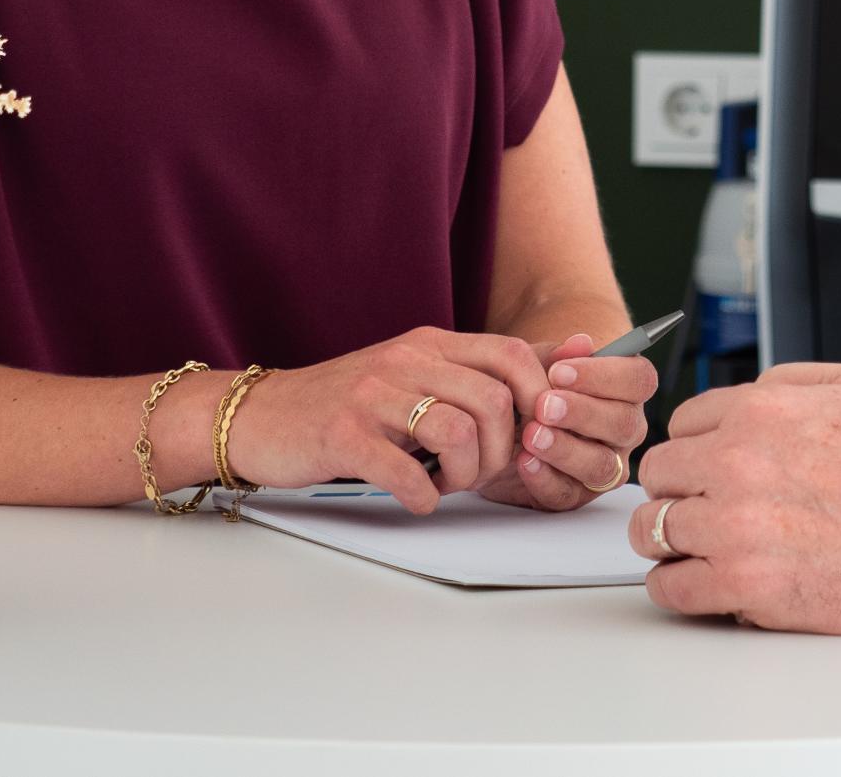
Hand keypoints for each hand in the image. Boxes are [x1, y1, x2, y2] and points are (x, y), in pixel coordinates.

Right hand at [226, 327, 550, 513]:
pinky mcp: (344, 434)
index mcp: (431, 343)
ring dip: (465, 476)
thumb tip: (575, 351)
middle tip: (478, 472)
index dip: (536, 400)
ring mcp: (374, 395)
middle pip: (493, 401)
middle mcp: (407, 359)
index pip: (512, 355)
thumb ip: (488, 368)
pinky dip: (422, 496)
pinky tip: (415, 497)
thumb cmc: (352, 404)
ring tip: (446, 484)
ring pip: (458, 433)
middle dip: (500, 452)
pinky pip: (406, 472)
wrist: (266, 416)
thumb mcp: (421, 373)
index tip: (525, 436)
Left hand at [482, 332, 658, 511]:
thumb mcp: (539, 363)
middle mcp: (625, 429)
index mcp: (627, 389)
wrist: (504, 422)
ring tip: (532, 435)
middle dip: (583, 413)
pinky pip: (568, 494)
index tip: (560, 372)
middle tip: (544, 405)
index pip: (639, 380)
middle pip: (624, 424)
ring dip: (565, 449)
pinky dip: (545, 479)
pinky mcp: (577, 494)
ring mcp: (606, 464)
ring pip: (601, 464)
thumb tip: (581, 343)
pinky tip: (524, 461)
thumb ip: (559, 354)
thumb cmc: (533, 385)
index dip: (604, 375)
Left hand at [627, 363, 840, 632]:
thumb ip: (788, 380)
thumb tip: (744, 393)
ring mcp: (735, 527)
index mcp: (758, 413)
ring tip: (694, 548)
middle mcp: (737, 465)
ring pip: (651, 531)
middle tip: (697, 508)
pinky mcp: (744, 585)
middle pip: (658, 476)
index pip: (681, 425)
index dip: (695, 448)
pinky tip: (697, 583)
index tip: (705, 470)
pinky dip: (675, 587)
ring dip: (668, 540)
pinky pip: (672, 587)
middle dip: (676, 490)